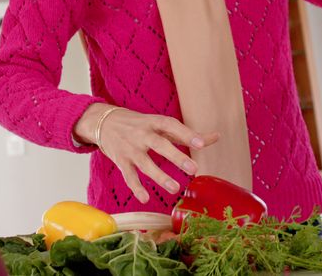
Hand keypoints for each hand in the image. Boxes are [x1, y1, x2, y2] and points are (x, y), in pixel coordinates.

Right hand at [74, 103, 219, 203]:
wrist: (104, 122)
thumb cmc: (140, 124)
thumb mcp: (161, 124)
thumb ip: (186, 134)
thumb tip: (216, 137)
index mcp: (155, 122)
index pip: (172, 126)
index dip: (186, 134)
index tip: (202, 144)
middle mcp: (142, 134)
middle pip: (160, 144)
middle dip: (176, 157)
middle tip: (194, 169)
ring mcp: (130, 148)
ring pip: (145, 163)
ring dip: (160, 176)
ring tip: (175, 188)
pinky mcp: (121, 161)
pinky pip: (129, 176)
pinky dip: (136, 187)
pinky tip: (145, 199)